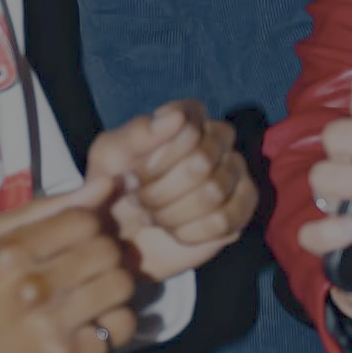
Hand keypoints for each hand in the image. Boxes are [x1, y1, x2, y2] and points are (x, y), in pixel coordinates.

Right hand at [0, 183, 136, 352]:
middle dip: (102, 256)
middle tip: (84, 270)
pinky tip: (87, 325)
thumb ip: (47, 208)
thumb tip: (105, 184)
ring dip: (111, 288)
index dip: (86, 227)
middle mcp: (30, 290)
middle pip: (108, 251)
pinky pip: (122, 325)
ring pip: (122, 284)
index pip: (85, 220)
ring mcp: (51, 328)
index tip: (74, 241)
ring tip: (89, 294)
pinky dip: (111, 324)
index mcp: (8, 254)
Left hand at [86, 101, 257, 280]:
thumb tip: (177, 118)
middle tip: (138, 201)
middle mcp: (219, 139)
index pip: (189, 128)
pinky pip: (224, 221)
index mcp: (188, 117)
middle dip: (159, 191)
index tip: (131, 174)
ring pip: (213, 193)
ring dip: (171, 214)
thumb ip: (138, 133)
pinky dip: (190, 233)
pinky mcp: (242, 208)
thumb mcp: (109, 157)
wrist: (119, 235)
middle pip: (202, 163)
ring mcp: (235, 172)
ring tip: (153, 217)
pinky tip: (174, 232)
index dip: (157, 159)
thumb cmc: (114, 187)